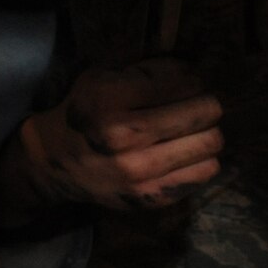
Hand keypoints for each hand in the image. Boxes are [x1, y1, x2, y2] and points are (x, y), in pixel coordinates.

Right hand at [0, 57, 223, 224]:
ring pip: (212, 142)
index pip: (182, 81)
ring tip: (192, 130)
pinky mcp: (152, 197)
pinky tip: (183, 153)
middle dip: (204, 103)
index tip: (182, 82)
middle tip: (195, 104)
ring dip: (206, 131)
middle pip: (206, 111)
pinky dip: (200, 159)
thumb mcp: (101, 78)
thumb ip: (146, 71)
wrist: (56, 164)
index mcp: (109, 101)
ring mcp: (141, 172)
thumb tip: (194, 72)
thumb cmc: (85, 113)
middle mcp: (126, 138)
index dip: (188, 77)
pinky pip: (205, 172)